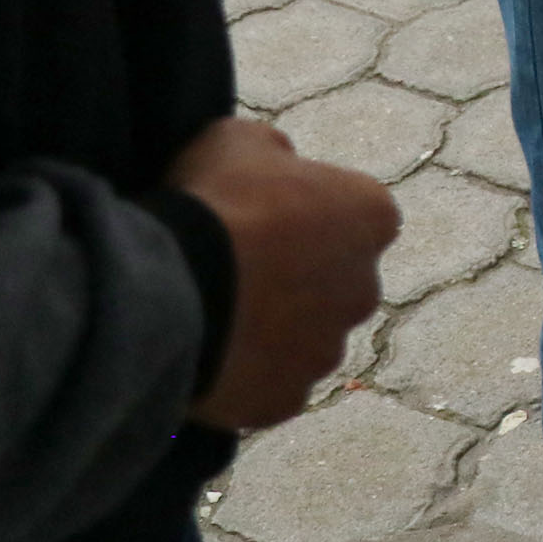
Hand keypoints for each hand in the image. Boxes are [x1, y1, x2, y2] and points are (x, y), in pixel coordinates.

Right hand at [167, 119, 397, 430]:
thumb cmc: (212, 202)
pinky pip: (270, 386)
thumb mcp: (239, 141)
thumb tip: (280, 162)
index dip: (309, 214)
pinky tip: (206, 354)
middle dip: (299, 278)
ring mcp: (327, 351)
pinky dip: (245, 375)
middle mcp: (365, 288)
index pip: (357, 215)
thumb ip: (275, 153)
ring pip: (305, 339)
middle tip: (238, 270)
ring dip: (273, 330)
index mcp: (372, 216)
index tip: (266, 217)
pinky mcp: (288, 400)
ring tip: (213, 314)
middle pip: (336, 282)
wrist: (169, 291)